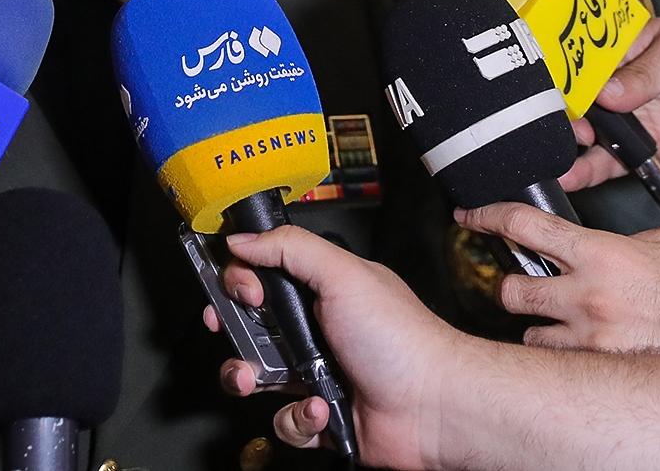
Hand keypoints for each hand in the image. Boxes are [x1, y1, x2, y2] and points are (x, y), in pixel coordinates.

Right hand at [203, 226, 473, 468]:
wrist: (433, 407)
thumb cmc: (400, 338)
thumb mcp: (343, 274)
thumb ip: (290, 248)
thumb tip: (243, 237)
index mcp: (321, 289)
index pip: (261, 275)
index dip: (240, 280)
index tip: (244, 290)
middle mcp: (315, 329)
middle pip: (249, 326)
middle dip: (230, 330)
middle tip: (226, 330)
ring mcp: (316, 374)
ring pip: (255, 377)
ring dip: (248, 378)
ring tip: (256, 378)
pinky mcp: (320, 417)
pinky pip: (284, 421)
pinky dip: (298, 419)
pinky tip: (321, 410)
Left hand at [459, 203, 659, 352]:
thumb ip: (621, 242)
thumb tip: (599, 246)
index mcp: (602, 254)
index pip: (524, 225)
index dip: (487, 216)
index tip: (470, 216)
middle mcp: (589, 298)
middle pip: (511, 290)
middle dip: (512, 287)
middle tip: (523, 285)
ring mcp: (594, 342)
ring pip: (531, 338)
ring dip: (541, 330)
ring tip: (565, 326)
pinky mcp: (606, 374)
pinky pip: (565, 366)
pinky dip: (569, 359)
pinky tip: (590, 353)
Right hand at [563, 17, 659, 191]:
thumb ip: (647, 72)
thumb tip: (608, 92)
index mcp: (622, 49)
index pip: (580, 59)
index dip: (559, 74)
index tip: (544, 89)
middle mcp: (618, 84)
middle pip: (577, 99)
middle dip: (559, 114)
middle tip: (552, 127)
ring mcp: (630, 119)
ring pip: (589, 134)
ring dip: (569, 145)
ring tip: (553, 156)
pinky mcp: (644, 150)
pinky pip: (611, 162)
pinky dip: (590, 172)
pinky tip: (572, 177)